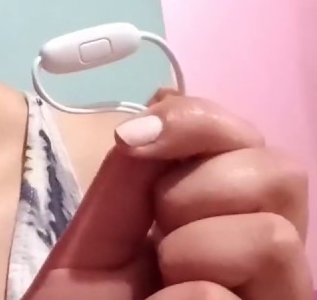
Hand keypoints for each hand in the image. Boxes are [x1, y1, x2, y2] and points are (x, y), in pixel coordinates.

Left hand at [24, 91, 310, 299]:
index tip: (135, 140)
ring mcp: (277, 298)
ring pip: (271, 236)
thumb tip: (166, 99)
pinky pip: (220, 298)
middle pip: (283, 173)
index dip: (197, 122)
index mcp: (226, 218)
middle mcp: (267, 258)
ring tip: (160, 287)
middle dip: (196, 192)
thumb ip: (132, 175)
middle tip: (155, 239)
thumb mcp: (95, 236)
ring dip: (191, 254)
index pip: (249, 136)